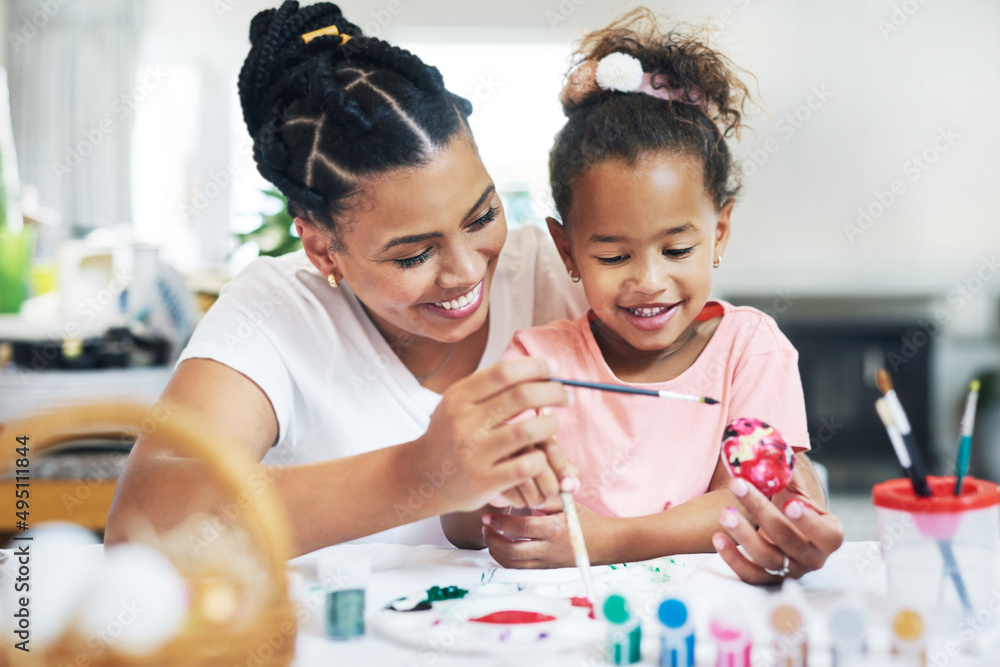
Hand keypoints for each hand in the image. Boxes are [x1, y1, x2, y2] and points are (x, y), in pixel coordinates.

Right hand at [412, 358, 569, 514]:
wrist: (422, 476)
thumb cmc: (449, 435)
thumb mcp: (457, 403)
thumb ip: (489, 386)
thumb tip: (538, 367)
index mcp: (459, 397)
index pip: (505, 371)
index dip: (536, 366)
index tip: (554, 368)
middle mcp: (464, 422)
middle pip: (522, 396)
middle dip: (554, 392)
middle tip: (566, 397)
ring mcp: (473, 453)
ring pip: (528, 430)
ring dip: (551, 425)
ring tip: (553, 425)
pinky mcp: (483, 481)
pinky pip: (526, 466)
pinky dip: (540, 457)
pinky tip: (539, 455)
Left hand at [482, 500, 606, 568]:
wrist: (606, 543)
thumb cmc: (586, 521)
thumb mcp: (568, 504)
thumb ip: (545, 499)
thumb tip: (521, 493)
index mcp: (554, 529)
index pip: (520, 527)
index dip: (500, 522)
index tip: (488, 515)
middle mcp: (549, 549)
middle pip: (513, 551)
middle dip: (493, 540)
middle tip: (485, 528)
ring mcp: (548, 563)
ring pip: (514, 565)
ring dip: (497, 552)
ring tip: (490, 538)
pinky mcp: (548, 570)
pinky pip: (522, 570)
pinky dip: (507, 561)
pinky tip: (501, 550)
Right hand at [490, 439, 580, 509]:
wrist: (483, 479)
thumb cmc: (525, 471)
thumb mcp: (549, 469)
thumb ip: (567, 475)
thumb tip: (573, 486)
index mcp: (530, 430)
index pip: (551, 446)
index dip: (562, 468)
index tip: (567, 486)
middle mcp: (511, 435)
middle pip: (539, 461)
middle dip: (551, 485)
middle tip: (551, 496)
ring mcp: (494, 453)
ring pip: (525, 475)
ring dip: (537, 496)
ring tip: (537, 501)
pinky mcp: (484, 475)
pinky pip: (510, 490)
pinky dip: (519, 501)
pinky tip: (520, 500)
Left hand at [712, 475, 843, 583]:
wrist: (779, 518)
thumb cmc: (790, 497)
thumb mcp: (795, 482)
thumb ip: (787, 468)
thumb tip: (769, 446)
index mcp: (829, 534)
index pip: (828, 535)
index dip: (810, 523)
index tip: (790, 504)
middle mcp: (813, 557)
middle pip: (790, 542)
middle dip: (763, 513)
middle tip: (740, 486)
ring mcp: (790, 570)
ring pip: (768, 560)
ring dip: (744, 536)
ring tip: (725, 513)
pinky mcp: (767, 578)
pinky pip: (750, 574)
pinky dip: (733, 558)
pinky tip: (718, 538)